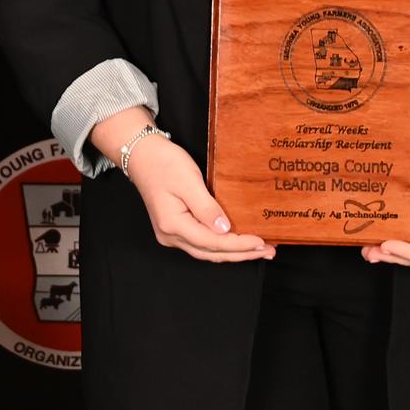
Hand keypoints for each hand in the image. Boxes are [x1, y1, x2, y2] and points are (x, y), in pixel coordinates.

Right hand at [121, 129, 271, 263]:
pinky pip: (202, 243)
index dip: (239, 245)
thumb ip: (207, 208)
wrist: (142, 155)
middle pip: (212, 253)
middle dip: (241, 254)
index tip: (260, 242)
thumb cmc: (163, 163)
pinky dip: (222, 245)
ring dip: (233, 252)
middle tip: (267, 251)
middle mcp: (171, 235)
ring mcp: (172, 234)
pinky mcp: (176, 228)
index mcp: (173, 225)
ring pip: (207, 251)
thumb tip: (225, 230)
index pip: (213, 242)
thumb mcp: (189, 181)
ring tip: (258, 250)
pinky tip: (237, 242)